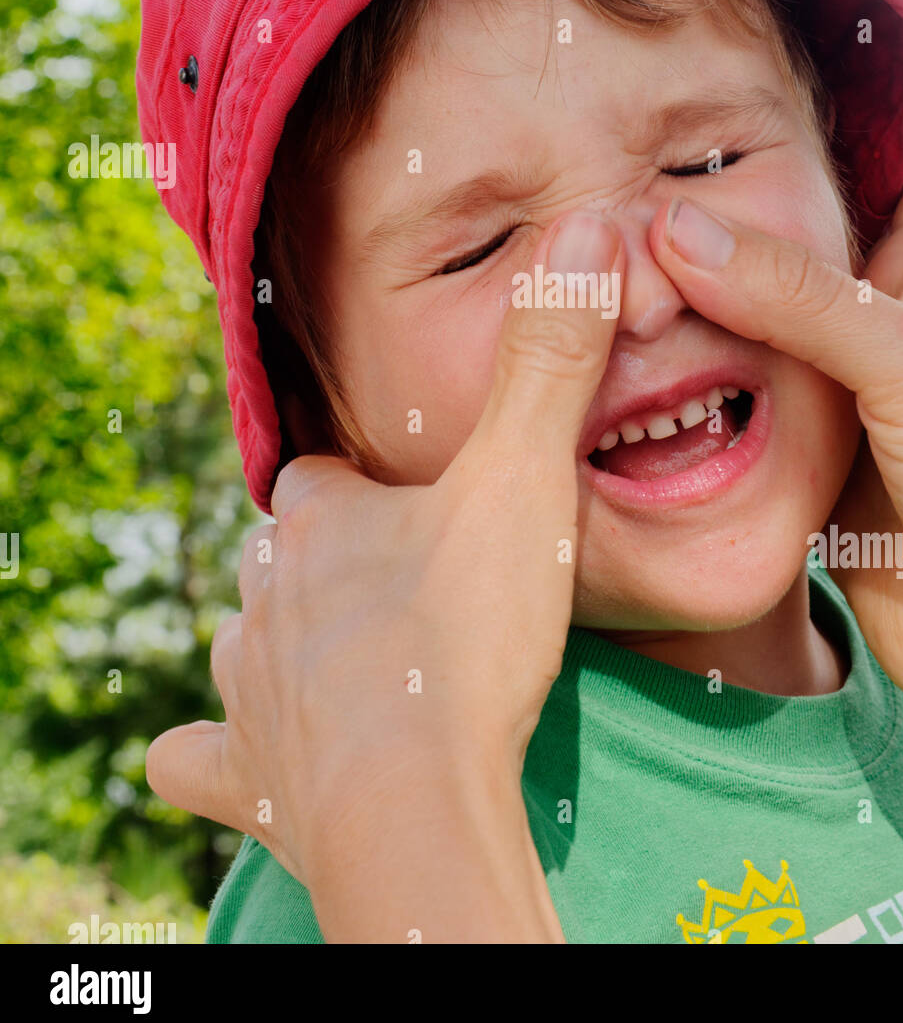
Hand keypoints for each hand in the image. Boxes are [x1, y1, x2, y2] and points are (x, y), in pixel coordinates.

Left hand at [145, 210, 622, 907]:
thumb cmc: (469, 632)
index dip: (365, 489)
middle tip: (397, 583)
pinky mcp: (248, 775)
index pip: (325, 479)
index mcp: (327, 516)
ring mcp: (251, 683)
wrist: (415, 793)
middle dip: (327, 561)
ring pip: (249, 639)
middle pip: (286, 555)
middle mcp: (271, 590)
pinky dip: (215, 753)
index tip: (409, 506)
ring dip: (285, 640)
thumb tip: (580, 228)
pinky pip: (202, 756)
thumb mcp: (527, 480)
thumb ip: (550, 363)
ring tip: (344, 657)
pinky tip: (234, 756)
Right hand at [647, 132, 902, 752]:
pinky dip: (695, 394)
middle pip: (809, 245)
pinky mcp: (810, 468)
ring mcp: (846, 400)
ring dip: (707, 303)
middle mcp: (886, 328)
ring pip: (763, 329)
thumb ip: (799, 296)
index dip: (859, 118)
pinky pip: (741, 412)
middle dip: (741, 208)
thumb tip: (677, 231)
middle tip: (650, 173)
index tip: (774, 86)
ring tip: (622, 254)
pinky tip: (637, 375)